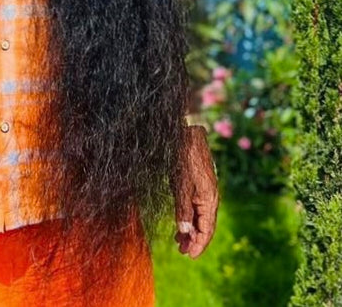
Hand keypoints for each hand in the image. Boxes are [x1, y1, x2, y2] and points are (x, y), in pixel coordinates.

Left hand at [174, 125, 218, 258]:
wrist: (188, 134)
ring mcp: (205, 193)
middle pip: (204, 226)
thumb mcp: (180, 184)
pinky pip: (195, 207)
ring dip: (190, 230)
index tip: (190, 257)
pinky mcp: (198, 187)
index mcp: (209, 200)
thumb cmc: (184, 157)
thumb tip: (184, 231)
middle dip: (194, 240)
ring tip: (180, 243)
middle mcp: (210, 199)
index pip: (207, 229)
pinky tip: (181, 224)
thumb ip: (182, 208)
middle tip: (183, 253)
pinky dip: (188, 217)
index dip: (199, 244)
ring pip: (199, 217)